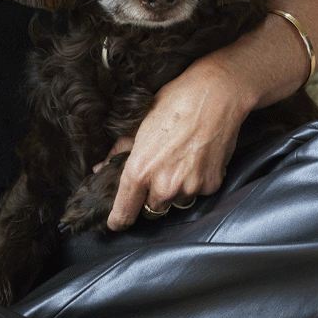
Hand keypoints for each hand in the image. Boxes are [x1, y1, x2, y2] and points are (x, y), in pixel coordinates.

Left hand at [104, 61, 248, 230]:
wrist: (216, 95)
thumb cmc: (174, 102)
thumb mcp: (139, 123)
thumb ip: (119, 151)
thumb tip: (101, 168)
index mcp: (140, 170)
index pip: (124, 213)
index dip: (118, 221)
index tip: (116, 222)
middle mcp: (164, 185)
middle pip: (151, 210)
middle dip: (151, 197)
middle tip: (157, 173)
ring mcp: (189, 188)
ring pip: (176, 203)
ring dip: (175, 191)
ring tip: (180, 161)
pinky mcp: (211, 185)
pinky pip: (198, 193)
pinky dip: (196, 182)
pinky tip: (196, 159)